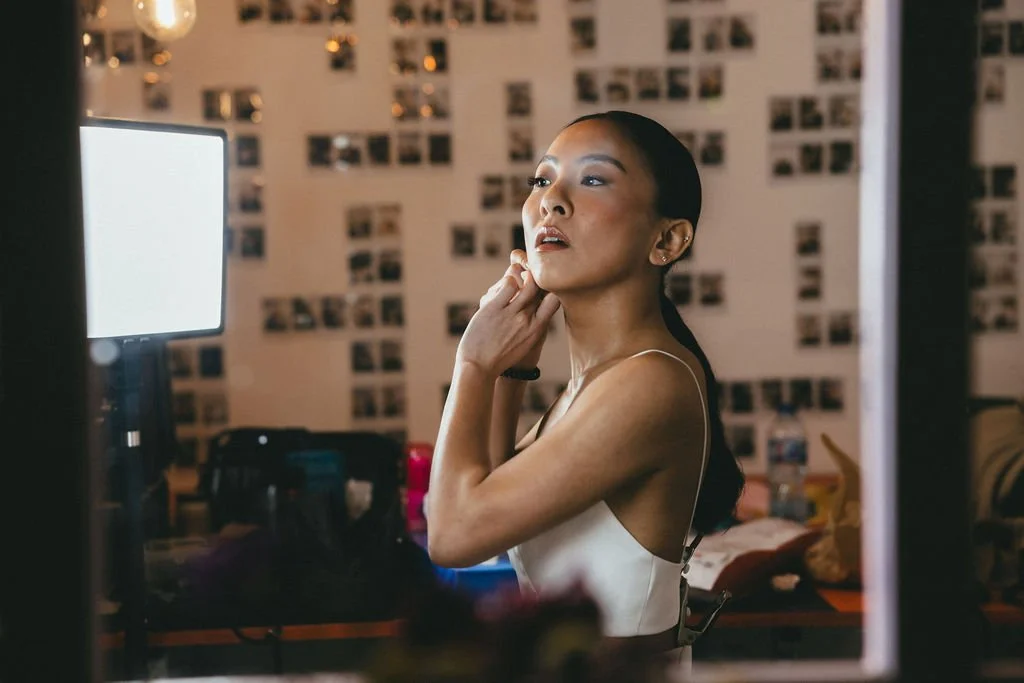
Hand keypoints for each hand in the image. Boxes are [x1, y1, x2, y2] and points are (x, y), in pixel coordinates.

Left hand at [457, 250, 560, 376]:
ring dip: (525, 276)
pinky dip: (509, 280)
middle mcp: (527, 320)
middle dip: (537, 279)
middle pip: (541, 290)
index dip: (551, 289)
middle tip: (529, 274)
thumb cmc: (500, 355)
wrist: (477, 367)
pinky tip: (505, 284)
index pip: (555, 301)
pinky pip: (509, 284)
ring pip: (529, 284)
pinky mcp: (494, 308)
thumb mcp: (525, 343)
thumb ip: (534, 323)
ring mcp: (511, 314)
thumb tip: (537, 305)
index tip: (542, 286)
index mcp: (537, 329)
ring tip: (518, 277)